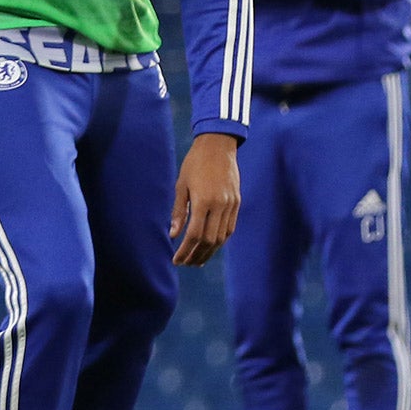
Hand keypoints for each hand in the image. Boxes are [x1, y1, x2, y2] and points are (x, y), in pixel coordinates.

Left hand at [170, 132, 240, 266]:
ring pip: (222, 237)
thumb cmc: (195, 163)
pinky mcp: (237, 202)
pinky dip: (220, 240)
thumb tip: (173, 234)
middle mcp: (220, 205)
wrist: (218, 145)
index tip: (176, 260)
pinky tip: (211, 246)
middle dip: (196, 255)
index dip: (185, 250)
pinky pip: (230, 227)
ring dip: (209, 251)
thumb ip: (179, 211)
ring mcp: (231, 204)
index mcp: (203, 200)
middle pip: (209, 240)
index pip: (195, 234)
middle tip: (185, 263)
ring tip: (197, 260)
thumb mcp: (181, 185)